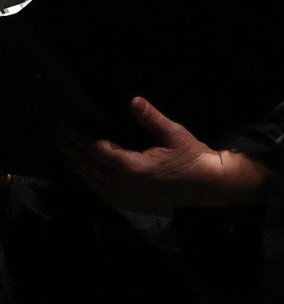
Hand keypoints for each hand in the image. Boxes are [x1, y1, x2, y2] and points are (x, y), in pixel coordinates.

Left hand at [59, 97, 267, 210]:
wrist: (206, 185)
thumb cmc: (191, 157)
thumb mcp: (174, 134)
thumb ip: (150, 118)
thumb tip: (133, 100)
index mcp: (130, 166)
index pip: (94, 149)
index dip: (77, 136)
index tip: (64, 125)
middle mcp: (120, 184)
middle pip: (86, 166)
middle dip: (69, 150)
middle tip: (57, 135)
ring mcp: (122, 196)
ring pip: (89, 181)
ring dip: (75, 165)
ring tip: (64, 151)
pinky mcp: (126, 203)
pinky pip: (99, 191)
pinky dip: (87, 180)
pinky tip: (84, 172)